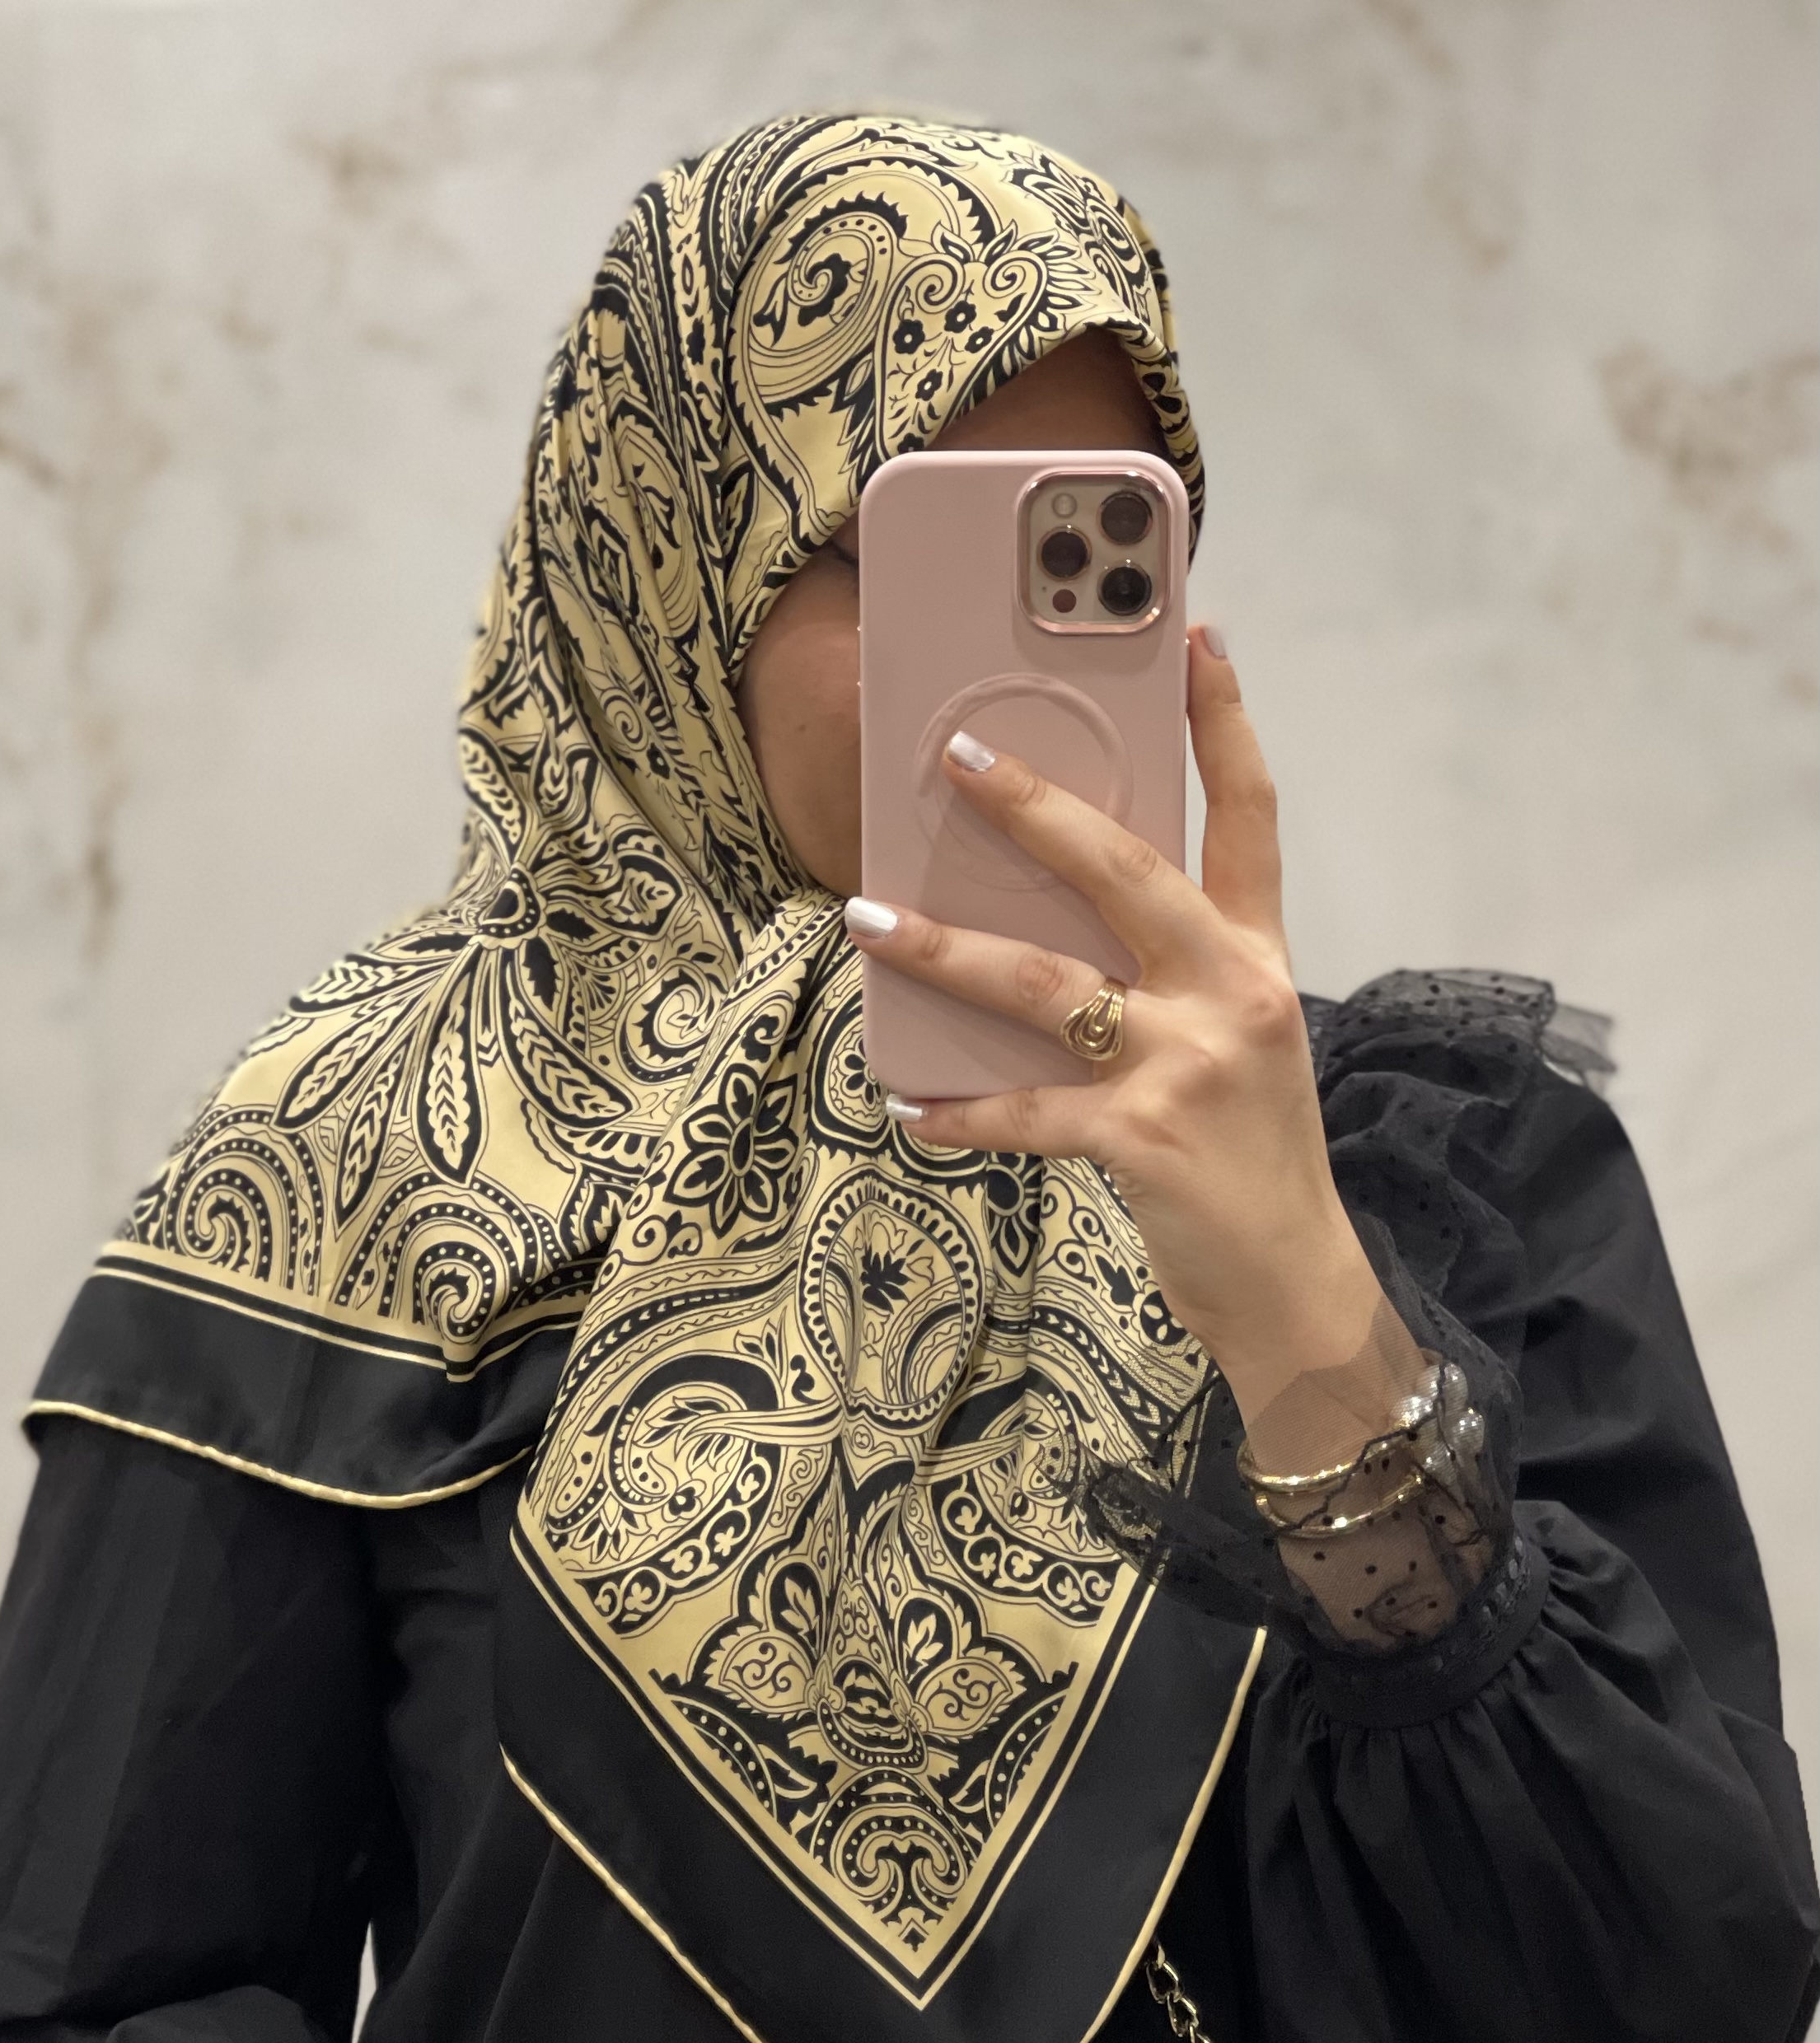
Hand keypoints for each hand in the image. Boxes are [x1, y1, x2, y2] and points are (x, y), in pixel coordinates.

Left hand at [844, 626, 1385, 1434]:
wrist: (1296, 1283)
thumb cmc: (1252, 1159)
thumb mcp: (1236, 1047)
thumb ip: (1171, 979)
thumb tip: (1053, 928)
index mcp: (1257, 960)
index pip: (1250, 818)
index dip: (1226, 724)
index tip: (1199, 637)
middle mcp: (1232, 993)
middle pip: (1124, 870)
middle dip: (1034, 807)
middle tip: (960, 753)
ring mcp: (1188, 1064)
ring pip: (1047, 983)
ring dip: (946, 948)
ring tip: (869, 920)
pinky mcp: (1143, 1138)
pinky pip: (1026, 1111)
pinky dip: (962, 1112)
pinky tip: (911, 1108)